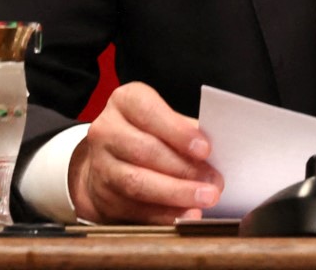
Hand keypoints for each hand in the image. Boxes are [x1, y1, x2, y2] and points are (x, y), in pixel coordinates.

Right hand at [67, 82, 222, 223]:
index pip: (150, 113)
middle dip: (183, 169)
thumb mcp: (163, 119)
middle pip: (145, 151)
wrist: (109, 157)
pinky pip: (135, 208)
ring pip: (138, 183)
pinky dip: (164, 214)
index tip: (205, 149)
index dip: (178, 132)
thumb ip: (185, 131)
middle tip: (213, 182)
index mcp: (125, 101)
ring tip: (204, 199)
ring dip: (175, 194)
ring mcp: (100, 165)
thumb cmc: (146, 132)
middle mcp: (106, 130)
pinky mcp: (103, 195)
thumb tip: (214, 154)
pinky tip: (186, 215)